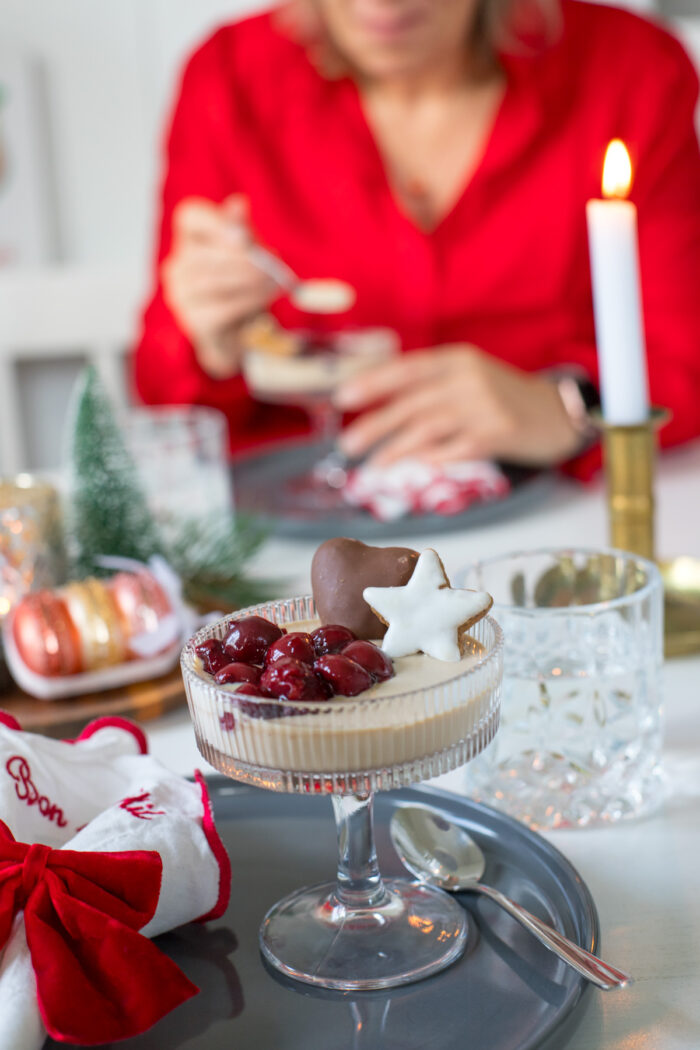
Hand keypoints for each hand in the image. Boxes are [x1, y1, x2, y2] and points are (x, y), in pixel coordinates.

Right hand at [161, 195, 278, 377]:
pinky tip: (266, 297)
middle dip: (242, 260)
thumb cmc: (242, 284)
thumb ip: (242, 230)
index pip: (190, 217)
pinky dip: (248, 301)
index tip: (244, 237)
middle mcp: (177, 265)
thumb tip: (239, 202)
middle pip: (204, 254)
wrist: (238, 333)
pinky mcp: (194, 321)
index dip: (216, 224)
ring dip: (250, 282)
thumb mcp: (246, 254)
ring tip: (276, 282)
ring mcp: (181, 295)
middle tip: (273, 265)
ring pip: (213, 282)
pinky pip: (222, 307)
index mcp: (189, 238)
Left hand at [335, 345, 583, 466]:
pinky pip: (456, 449)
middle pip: (412, 402)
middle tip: (347, 444)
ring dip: (396, 448)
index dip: (373, 383)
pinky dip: (433, 458)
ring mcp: (485, 406)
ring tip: (373, 465)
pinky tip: (416, 465)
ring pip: (428, 427)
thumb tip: (381, 404)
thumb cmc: (504, 398)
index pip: (406, 368)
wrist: (560, 412)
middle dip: (375, 424)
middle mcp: (469, 378)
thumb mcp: (469, 377)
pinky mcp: (499, 433)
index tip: (343, 398)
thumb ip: (431, 385)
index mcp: (457, 359)